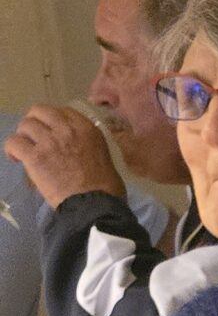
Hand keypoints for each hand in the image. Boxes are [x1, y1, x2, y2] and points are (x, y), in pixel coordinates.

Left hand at [3, 106, 122, 206]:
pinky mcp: (35, 157)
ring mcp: (50, 142)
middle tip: (34, 137)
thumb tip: (78, 152)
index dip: (54, 120)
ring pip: (25, 125)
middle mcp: (67, 129)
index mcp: (87, 129)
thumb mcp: (105, 156)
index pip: (63, 111)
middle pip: (40, 111)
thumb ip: (89, 146)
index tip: (52, 132)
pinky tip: (16, 158)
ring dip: (23, 136)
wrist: (95, 205)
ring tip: (25, 150)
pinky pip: (14, 142)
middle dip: (34, 121)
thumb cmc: (107, 188)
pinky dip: (12, 149)